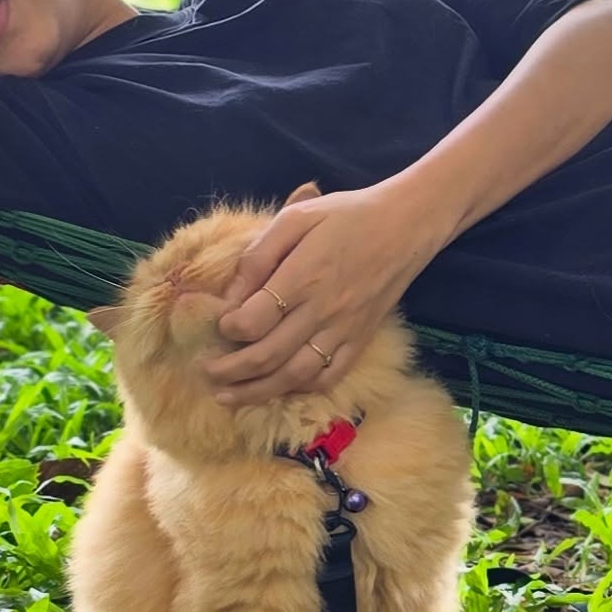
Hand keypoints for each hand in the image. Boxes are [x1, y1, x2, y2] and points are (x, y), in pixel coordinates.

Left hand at [197, 180, 446, 406]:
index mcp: (304, 276)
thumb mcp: (297, 217)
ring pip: (295, 375)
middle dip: (231, 370)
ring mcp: (344, 330)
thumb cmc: (345, 215)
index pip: (257, 318)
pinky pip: (328, 376)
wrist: (406, 226)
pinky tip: (276, 389)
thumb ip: (261, 254)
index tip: (219, 325)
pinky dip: (299, 389)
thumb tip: (232, 295)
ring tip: (227, 396)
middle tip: (205, 372)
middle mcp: (323, 310)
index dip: (230, 328)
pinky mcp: (360, 341)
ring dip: (257, 391)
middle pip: (269, 355)